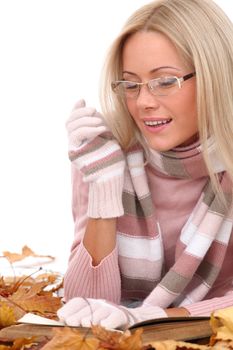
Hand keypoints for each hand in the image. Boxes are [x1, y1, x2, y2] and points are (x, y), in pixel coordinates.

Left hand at [57, 297, 166, 328]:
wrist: (136, 321)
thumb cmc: (109, 325)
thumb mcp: (95, 321)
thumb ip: (81, 320)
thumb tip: (61, 318)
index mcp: (92, 304)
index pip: (79, 302)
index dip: (70, 309)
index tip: (62, 317)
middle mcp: (101, 303)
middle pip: (87, 307)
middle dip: (77, 315)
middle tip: (71, 323)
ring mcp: (112, 308)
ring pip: (100, 312)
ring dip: (91, 319)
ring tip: (83, 325)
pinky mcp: (123, 315)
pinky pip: (114, 317)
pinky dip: (108, 322)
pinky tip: (103, 327)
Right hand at [66, 101, 124, 217]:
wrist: (111, 177)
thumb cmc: (111, 159)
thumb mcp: (106, 138)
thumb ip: (98, 125)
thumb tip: (95, 112)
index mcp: (79, 139)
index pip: (71, 120)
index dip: (75, 109)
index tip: (82, 100)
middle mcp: (73, 143)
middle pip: (69, 121)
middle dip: (82, 112)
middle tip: (95, 111)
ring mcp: (72, 148)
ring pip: (72, 126)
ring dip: (87, 120)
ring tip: (101, 124)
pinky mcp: (74, 153)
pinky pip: (77, 135)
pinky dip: (89, 128)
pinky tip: (101, 129)